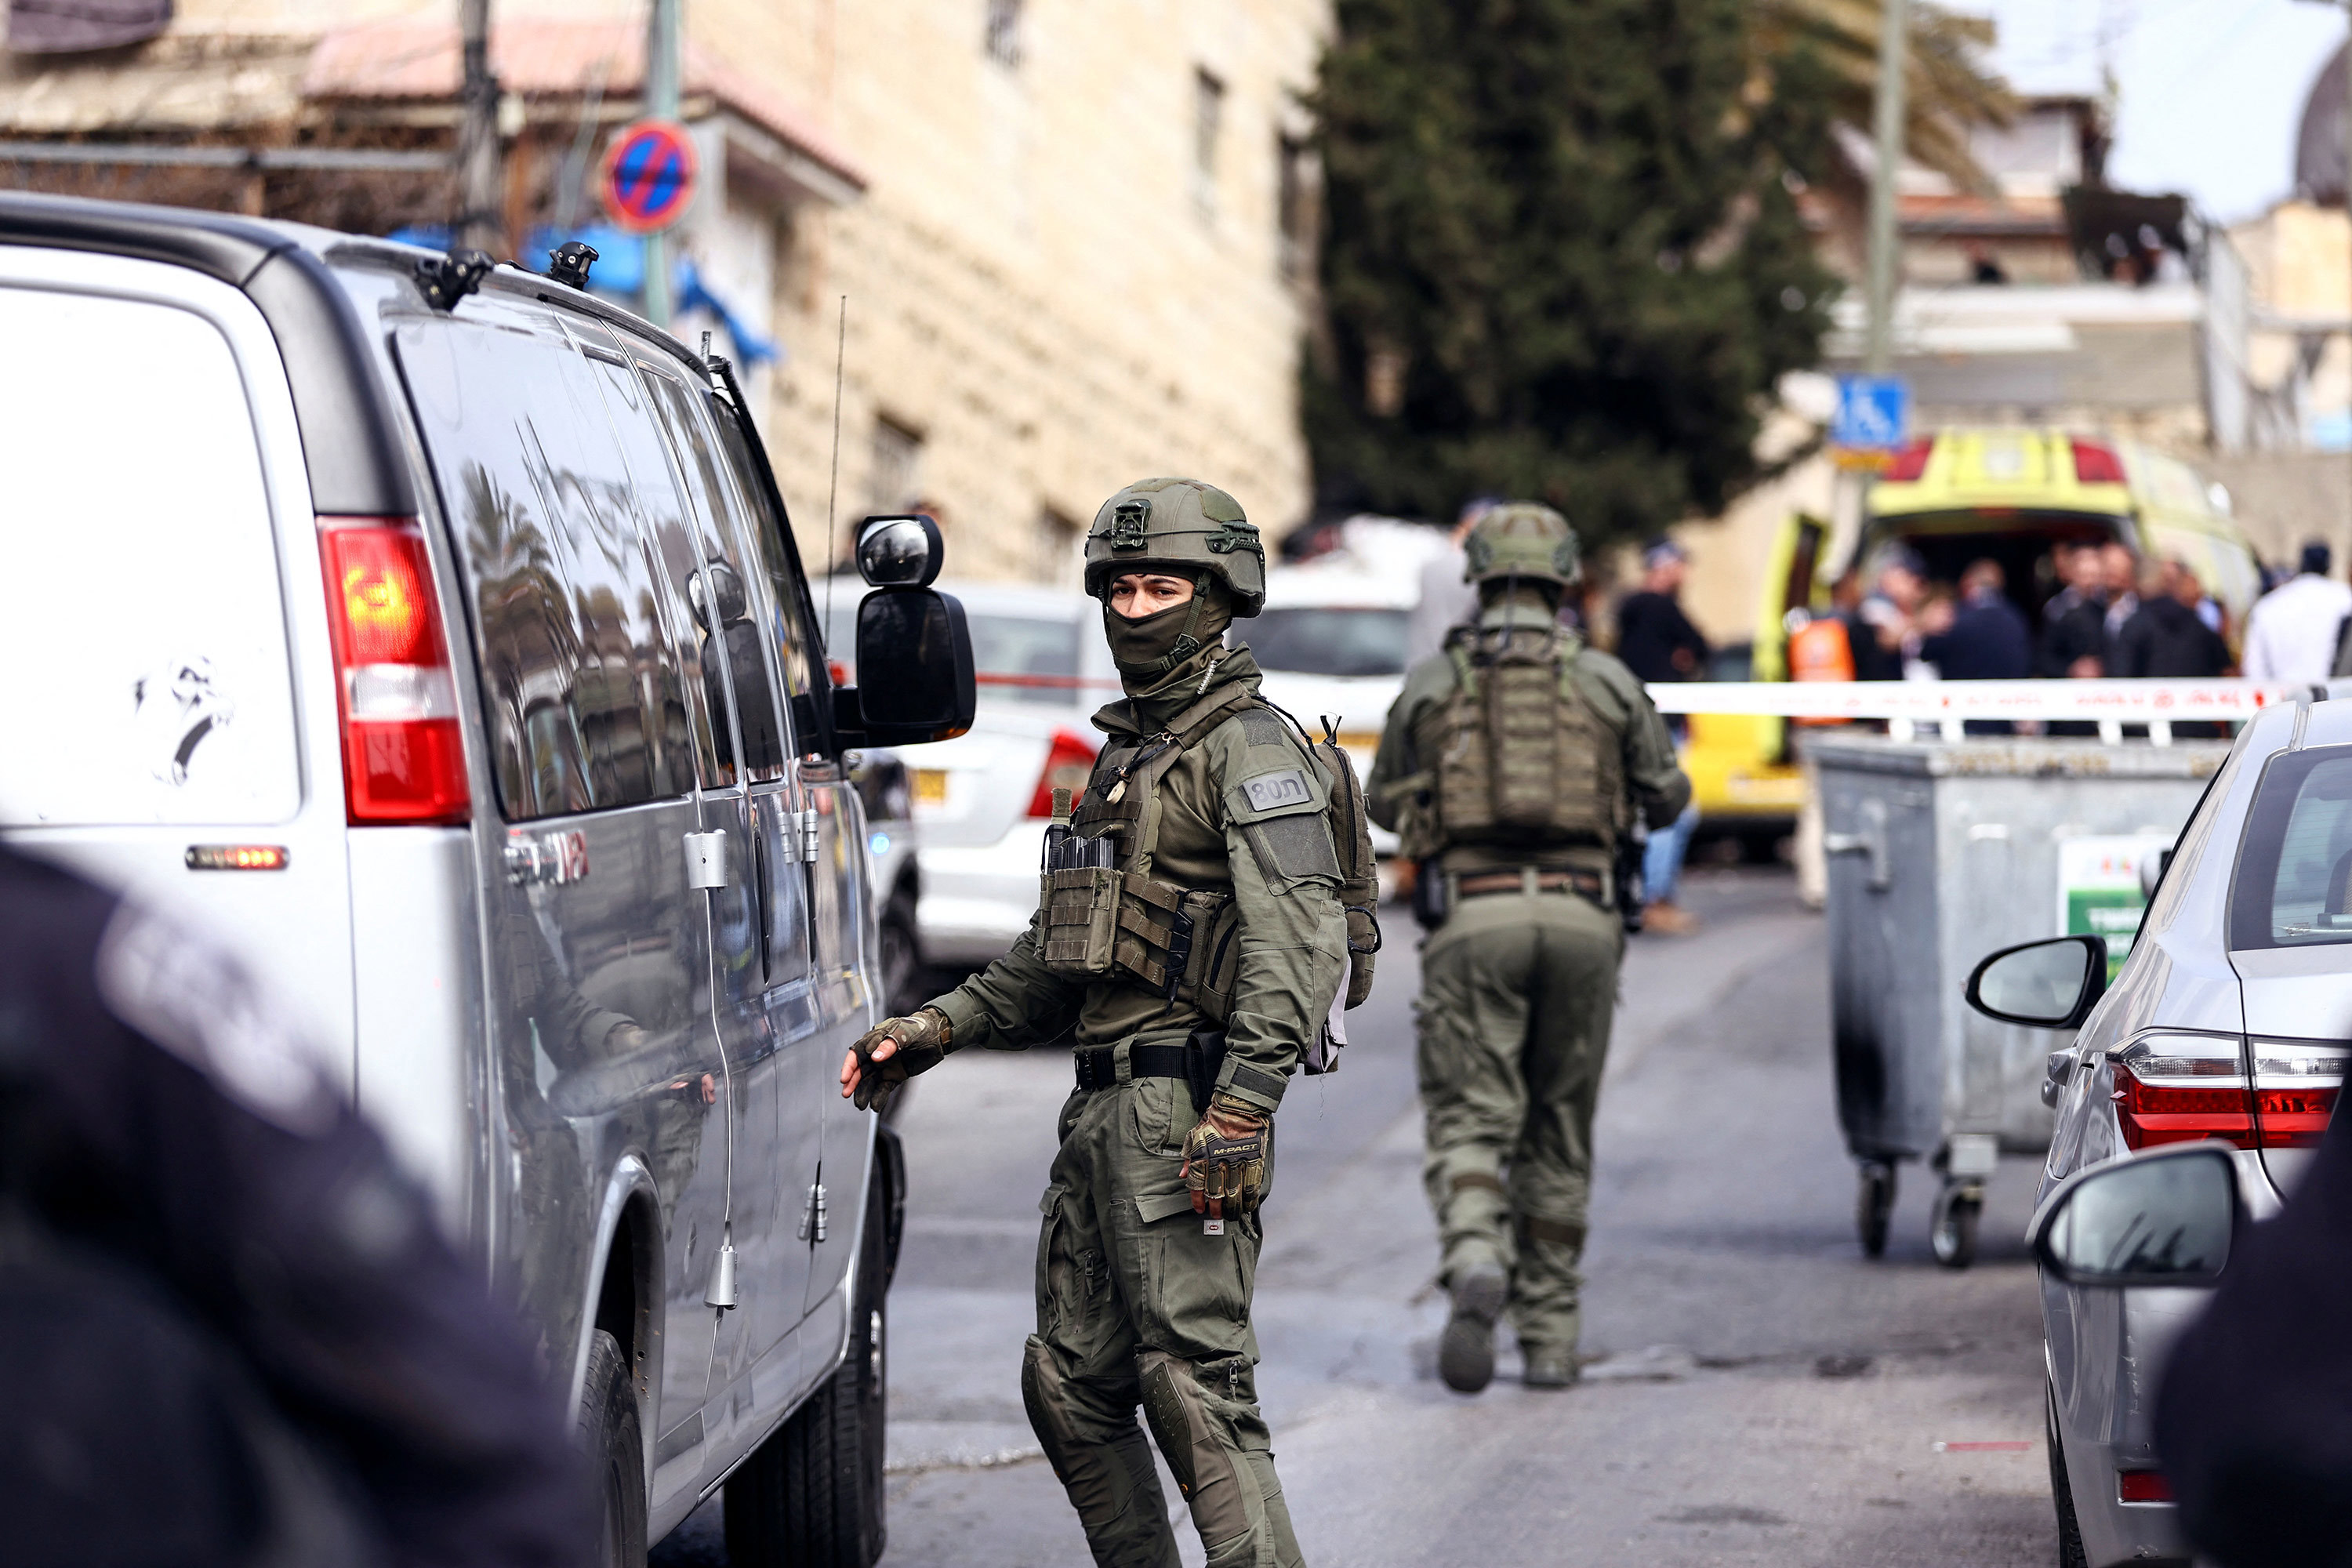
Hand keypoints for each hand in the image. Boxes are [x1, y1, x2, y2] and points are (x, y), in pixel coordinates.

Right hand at [839, 1008, 950, 1113]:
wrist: (938, 1036)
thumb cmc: (920, 1029)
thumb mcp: (906, 1033)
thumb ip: (890, 1044)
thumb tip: (874, 1057)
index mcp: (876, 1039)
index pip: (857, 1053)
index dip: (849, 1066)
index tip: (845, 1079)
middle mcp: (878, 1054)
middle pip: (860, 1070)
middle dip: (853, 1082)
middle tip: (846, 1094)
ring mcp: (886, 1066)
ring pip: (870, 1081)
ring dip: (864, 1093)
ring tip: (860, 1105)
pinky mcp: (895, 1076)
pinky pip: (884, 1088)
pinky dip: (879, 1097)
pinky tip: (875, 1106)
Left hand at [1181, 1090, 1270, 1218]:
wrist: (1237, 1107)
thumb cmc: (1214, 1120)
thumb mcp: (1195, 1136)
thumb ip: (1189, 1158)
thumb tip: (1183, 1176)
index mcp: (1202, 1158)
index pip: (1197, 1186)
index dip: (1198, 1201)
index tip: (1200, 1209)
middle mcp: (1218, 1163)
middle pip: (1215, 1194)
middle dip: (1215, 1208)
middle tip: (1216, 1215)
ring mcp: (1237, 1164)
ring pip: (1233, 1194)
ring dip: (1232, 1208)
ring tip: (1231, 1214)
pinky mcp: (1253, 1162)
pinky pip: (1251, 1186)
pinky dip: (1248, 1199)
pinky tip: (1246, 1205)